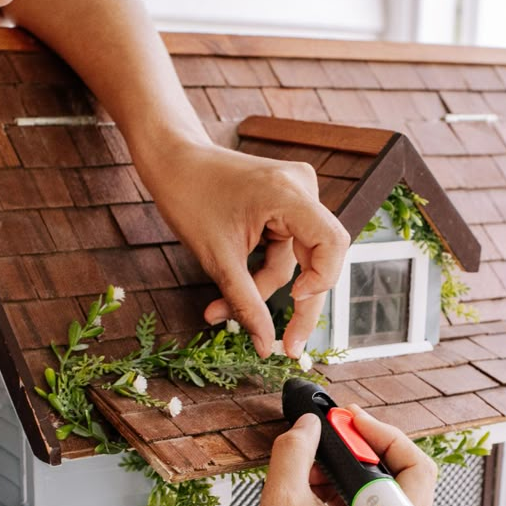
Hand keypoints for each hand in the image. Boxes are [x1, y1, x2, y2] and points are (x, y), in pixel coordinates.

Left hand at [133, 134, 349, 358]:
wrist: (172, 159)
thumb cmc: (189, 196)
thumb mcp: (217, 258)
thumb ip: (246, 303)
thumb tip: (267, 346)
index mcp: (290, 193)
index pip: (333, 245)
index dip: (321, 282)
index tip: (295, 306)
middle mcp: (302, 188)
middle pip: (318, 259)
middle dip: (296, 302)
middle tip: (284, 345)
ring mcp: (297, 195)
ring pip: (296, 261)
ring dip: (263, 287)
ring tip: (220, 308)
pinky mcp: (287, 205)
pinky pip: (285, 250)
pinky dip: (261, 270)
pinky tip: (233, 280)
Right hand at [229, 407, 437, 505]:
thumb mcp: (281, 502)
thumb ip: (295, 452)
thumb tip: (309, 424)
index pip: (415, 468)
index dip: (382, 434)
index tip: (349, 419)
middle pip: (405, 480)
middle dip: (366, 451)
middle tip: (335, 434)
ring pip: (387, 499)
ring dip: (352, 474)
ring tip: (313, 467)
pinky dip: (348, 497)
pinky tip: (314, 491)